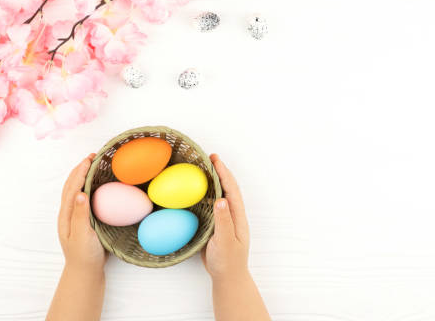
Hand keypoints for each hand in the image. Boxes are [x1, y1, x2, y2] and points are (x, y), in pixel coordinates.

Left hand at [57, 154, 106, 273]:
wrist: (85, 272)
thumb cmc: (84, 255)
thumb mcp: (82, 236)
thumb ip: (81, 215)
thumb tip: (80, 193)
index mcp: (67, 214)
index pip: (73, 187)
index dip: (80, 171)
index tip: (90, 159)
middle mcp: (68, 212)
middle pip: (71, 185)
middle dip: (80, 168)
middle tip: (93, 156)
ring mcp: (74, 215)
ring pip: (76, 190)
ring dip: (82, 175)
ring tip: (93, 164)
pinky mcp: (83, 219)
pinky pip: (83, 196)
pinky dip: (88, 185)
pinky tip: (97, 184)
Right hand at [202, 154, 250, 281]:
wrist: (228, 278)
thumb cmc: (227, 262)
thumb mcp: (224, 242)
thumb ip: (223, 221)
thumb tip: (221, 199)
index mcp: (237, 216)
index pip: (230, 189)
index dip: (223, 173)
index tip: (214, 159)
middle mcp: (232, 214)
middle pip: (227, 187)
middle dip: (220, 171)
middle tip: (209, 156)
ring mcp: (225, 219)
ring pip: (220, 194)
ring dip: (213, 180)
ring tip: (203, 167)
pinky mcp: (216, 226)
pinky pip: (212, 204)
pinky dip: (206, 193)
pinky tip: (197, 191)